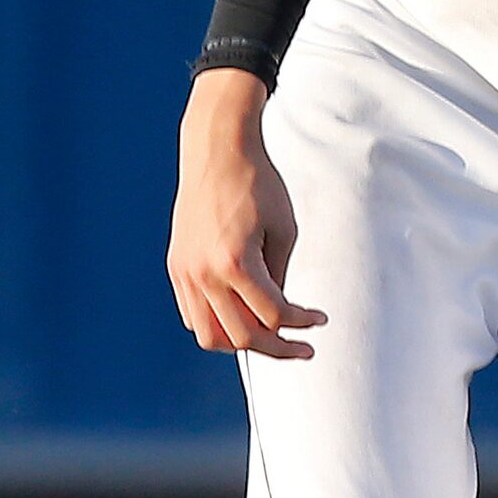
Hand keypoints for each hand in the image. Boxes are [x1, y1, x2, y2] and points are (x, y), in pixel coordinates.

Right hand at [167, 72, 327, 358]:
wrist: (216, 150)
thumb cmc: (257, 184)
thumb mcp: (284, 231)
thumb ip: (280, 277)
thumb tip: (278, 315)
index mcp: (235, 263)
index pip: (273, 316)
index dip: (302, 323)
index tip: (320, 319)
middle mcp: (204, 273)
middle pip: (243, 337)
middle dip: (277, 347)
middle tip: (302, 346)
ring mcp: (185, 272)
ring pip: (210, 336)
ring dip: (243, 343)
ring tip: (270, 338)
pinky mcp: (177, 266)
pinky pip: (193, 315)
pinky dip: (218, 325)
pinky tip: (242, 317)